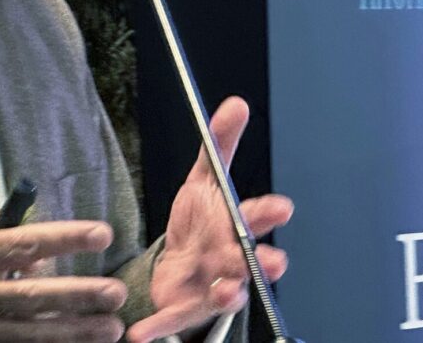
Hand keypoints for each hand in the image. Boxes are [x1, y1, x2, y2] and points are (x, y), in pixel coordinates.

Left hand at [125, 97, 294, 342]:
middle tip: (272, 260)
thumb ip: (220, 145)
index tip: (281, 205)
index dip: (267, 212)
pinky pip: (173, 320)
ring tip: (228, 290)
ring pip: (226, 293)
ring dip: (229, 293)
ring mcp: (210, 288)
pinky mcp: (184, 310)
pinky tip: (141, 334)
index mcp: (233, 227)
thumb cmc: (198, 225)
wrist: (176, 269)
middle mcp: (229, 261)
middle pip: (249, 260)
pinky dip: (159, 327)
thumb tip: (236, 103)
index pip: (254, 217)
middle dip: (261, 260)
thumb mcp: (203, 181)